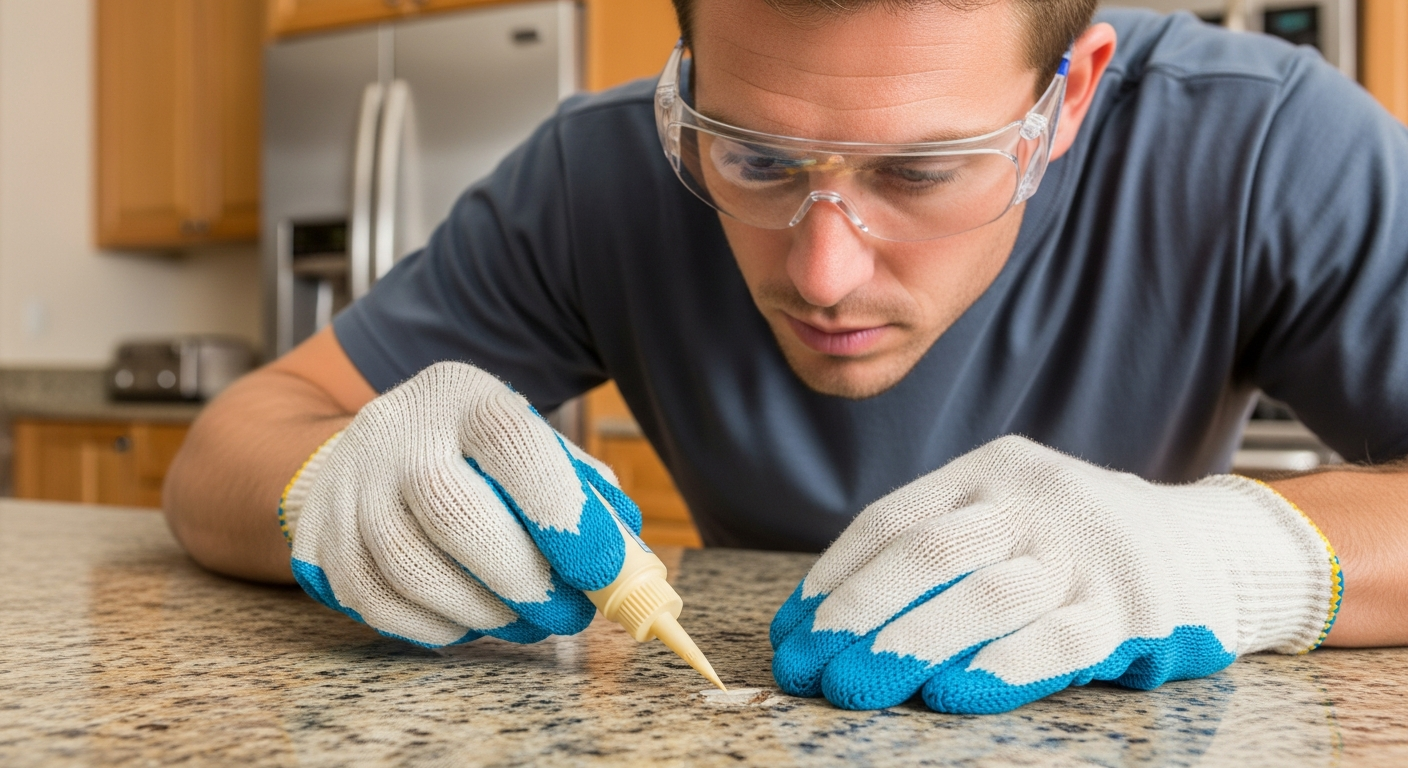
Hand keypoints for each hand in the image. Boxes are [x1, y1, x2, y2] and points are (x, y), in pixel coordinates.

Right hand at [279, 361, 640, 646]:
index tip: (605, 569)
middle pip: (453, 511)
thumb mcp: (528, 442)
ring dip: (482, 612)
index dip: (563, 512)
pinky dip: (434, 627)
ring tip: (524, 621)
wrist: (369, 448)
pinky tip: (470, 622)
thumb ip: (583, 492)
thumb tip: (630, 562)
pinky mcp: (321, 540)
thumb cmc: (474, 454)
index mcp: (463, 396)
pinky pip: (377, 604)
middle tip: (567, 614)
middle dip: (523, 579)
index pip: (513, 441)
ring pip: (410, 568)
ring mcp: (349, 486)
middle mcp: (397, 431)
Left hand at [770, 436, 1341, 713]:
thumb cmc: (1075, 546)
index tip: (791, 632)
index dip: (834, 579)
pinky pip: (1057, 640)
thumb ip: (936, 552)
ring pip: (984, 596)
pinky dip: (999, 667)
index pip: (891, 520)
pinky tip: (952, 692)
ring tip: (856, 686)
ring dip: (910, 645)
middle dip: (856, 617)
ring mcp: (1086, 550)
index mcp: (990, 471)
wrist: (1213, 548)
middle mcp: (1034, 499)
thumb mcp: (1007, 519)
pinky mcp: (1133, 608)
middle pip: (927, 554)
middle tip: (808, 668)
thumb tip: (829, 622)